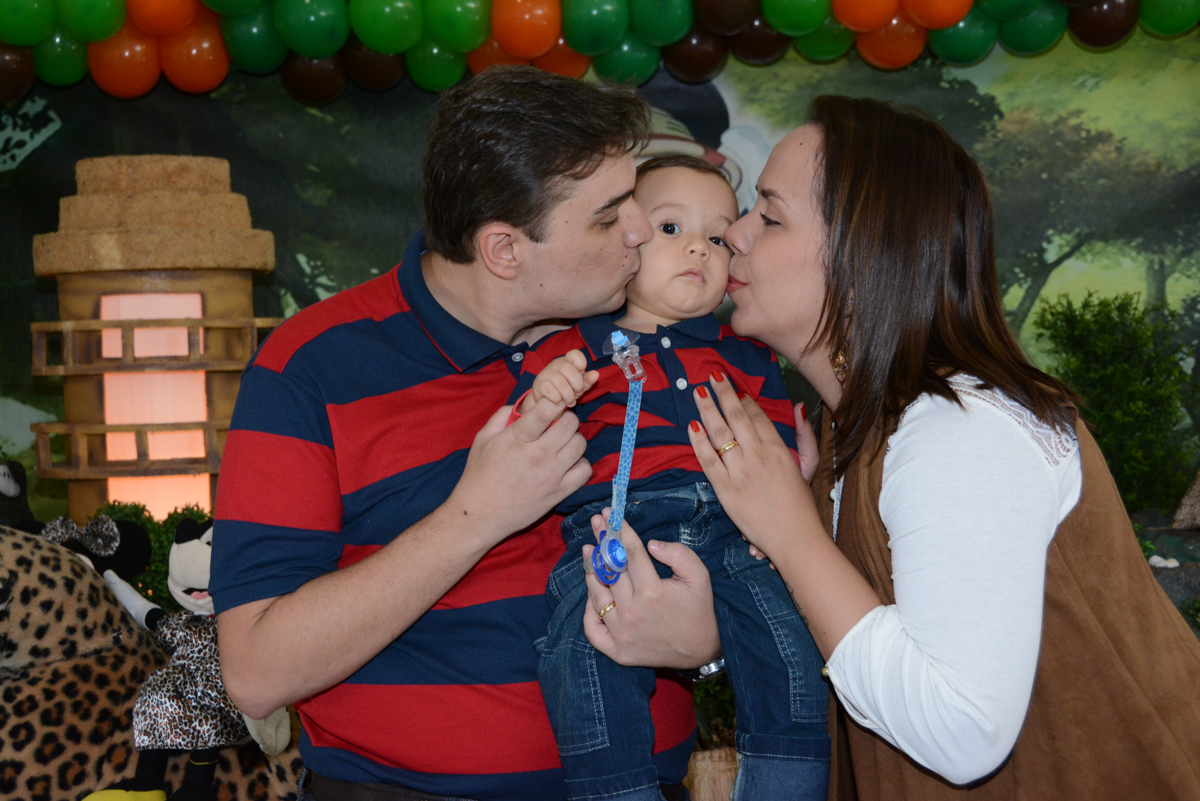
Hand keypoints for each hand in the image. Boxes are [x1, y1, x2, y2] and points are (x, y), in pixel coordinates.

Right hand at [447, 398, 590, 546]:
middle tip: (557, 425)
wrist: (480, 514)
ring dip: (573, 439)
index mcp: (517, 439)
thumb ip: (502, 416)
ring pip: (580, 444)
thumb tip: (523, 404)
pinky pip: (585, 470)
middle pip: (570, 423)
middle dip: (565, 418)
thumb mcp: (482, 439)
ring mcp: (552, 474)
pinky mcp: (559, 492)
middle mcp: (538, 455)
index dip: (554, 401)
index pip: (547, 410)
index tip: (553, 402)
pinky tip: (568, 464)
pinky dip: (580, 463)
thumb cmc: (479, 475)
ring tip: (562, 444)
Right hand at [526, 350, 598, 409]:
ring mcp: (546, 373)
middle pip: (570, 371)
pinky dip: (557, 400)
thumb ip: (587, 380)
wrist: (546, 400)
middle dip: (578, 386)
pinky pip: (551, 392)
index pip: (575, 354)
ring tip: (570, 402)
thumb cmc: (565, 389)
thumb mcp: (579, 385)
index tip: (581, 374)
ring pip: (561, 384)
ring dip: (569, 397)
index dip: (581, 364)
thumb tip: (596, 374)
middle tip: (577, 394)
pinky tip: (558, 402)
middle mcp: (556, 364)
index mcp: (567, 361)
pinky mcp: (538, 384)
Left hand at [581, 509, 719, 668]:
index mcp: (653, 592)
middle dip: (601, 542)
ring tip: (588, 551)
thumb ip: (679, 554)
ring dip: (590, 571)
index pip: (630, 553)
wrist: (700, 652)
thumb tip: (650, 544)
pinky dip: (588, 611)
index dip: (618, 530)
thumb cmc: (699, 610)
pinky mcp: (617, 651)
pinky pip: (592, 629)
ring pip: (596, 596)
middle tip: (596, 524)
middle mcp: (633, 612)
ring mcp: (622, 634)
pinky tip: (592, 593)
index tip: (608, 514)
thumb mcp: (699, 576)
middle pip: (610, 570)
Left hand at [687, 371, 819, 560]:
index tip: (733, 389)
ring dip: (707, 410)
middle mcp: (757, 456)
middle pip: (736, 417)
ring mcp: (740, 473)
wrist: (795, 538)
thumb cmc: (802, 505)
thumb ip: (805, 436)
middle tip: (711, 376)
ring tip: (697, 392)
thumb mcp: (809, 466)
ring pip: (719, 434)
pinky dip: (698, 443)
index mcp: (778, 448)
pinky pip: (708, 461)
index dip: (743, 400)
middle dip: (722, 393)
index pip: (756, 416)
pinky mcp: (726, 491)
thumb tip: (799, 407)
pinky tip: (692, 426)